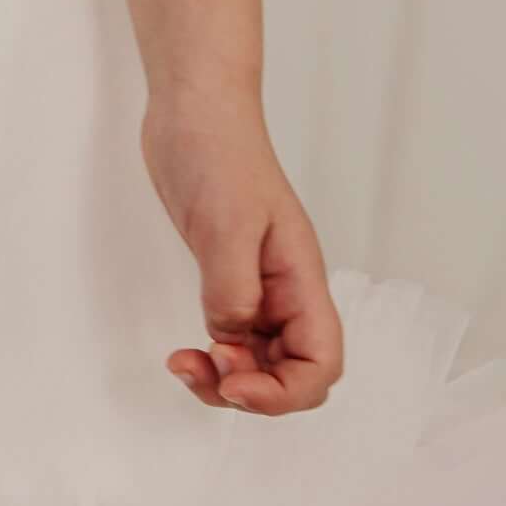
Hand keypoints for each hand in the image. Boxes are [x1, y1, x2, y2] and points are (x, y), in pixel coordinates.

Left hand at [142, 93, 344, 414]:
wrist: (195, 112)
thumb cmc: (219, 155)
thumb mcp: (228, 221)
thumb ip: (232, 286)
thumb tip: (233, 336)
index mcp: (302, 280)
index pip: (322, 361)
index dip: (285, 392)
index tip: (235, 384)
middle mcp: (287, 292)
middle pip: (293, 374)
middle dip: (253, 393)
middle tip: (202, 370)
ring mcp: (258, 288)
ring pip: (260, 362)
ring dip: (226, 379)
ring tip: (183, 362)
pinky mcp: (226, 280)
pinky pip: (233, 339)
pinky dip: (212, 356)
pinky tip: (183, 350)